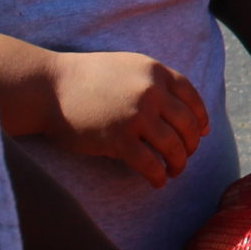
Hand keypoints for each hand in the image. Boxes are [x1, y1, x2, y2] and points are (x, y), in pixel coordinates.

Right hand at [41, 51, 207, 188]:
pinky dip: (158, 176)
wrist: (47, 87)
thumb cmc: (85, 78)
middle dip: (191, 145)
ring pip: (173, 147)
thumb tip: (180, 109)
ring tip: (174, 171)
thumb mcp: (126, 67)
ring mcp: (135, 116)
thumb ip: (153, 82)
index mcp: (155, 72)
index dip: (201, 118)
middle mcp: (151, 93)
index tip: (203, 132)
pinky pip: (149, 164)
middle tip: (186, 156)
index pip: (192, 98)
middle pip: (187, 125)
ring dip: (178, 163)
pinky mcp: (118, 139)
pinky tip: (157, 182)